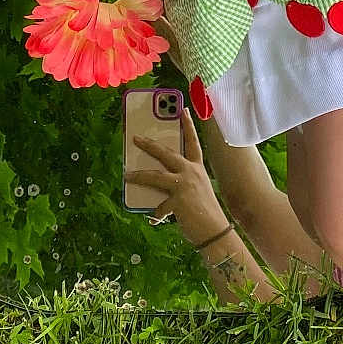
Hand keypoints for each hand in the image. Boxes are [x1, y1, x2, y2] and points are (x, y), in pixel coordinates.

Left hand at [130, 109, 225, 245]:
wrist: (216, 233)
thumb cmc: (206, 213)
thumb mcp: (195, 192)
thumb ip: (180, 185)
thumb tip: (158, 188)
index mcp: (197, 169)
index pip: (193, 142)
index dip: (188, 126)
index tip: (183, 110)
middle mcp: (191, 173)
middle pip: (167, 153)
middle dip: (150, 145)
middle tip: (136, 137)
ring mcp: (184, 185)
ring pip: (155, 175)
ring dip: (139, 175)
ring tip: (126, 175)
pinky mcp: (177, 200)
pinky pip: (159, 207)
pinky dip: (156, 214)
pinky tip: (153, 219)